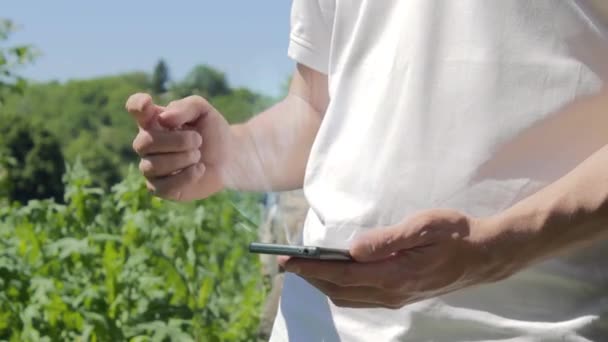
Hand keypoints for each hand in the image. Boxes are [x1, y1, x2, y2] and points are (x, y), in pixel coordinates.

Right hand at [126, 93, 232, 200]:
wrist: (229, 158)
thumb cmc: (211, 132)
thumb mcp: (203, 111)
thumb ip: (185, 107)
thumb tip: (163, 120)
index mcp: (154, 120)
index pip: (135, 108)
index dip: (137, 105)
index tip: (148, 104)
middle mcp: (147, 143)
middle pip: (145, 142)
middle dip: (177, 141)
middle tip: (198, 140)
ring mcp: (151, 167)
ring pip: (153, 166)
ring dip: (183, 159)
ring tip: (198, 156)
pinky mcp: (161, 188)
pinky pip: (163, 187)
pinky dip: (186, 177)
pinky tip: (199, 169)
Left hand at [279, 209, 521, 308]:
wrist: (483, 255)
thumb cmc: (455, 234)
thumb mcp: (424, 227)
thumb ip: (388, 240)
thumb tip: (353, 249)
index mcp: (395, 274)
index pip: (341, 275)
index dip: (311, 269)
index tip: (287, 261)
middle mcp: (392, 292)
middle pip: (339, 290)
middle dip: (310, 277)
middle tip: (287, 262)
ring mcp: (395, 297)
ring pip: (347, 297)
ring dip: (322, 283)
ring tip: (304, 267)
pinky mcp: (399, 295)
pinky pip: (360, 297)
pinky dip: (339, 286)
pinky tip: (334, 273)